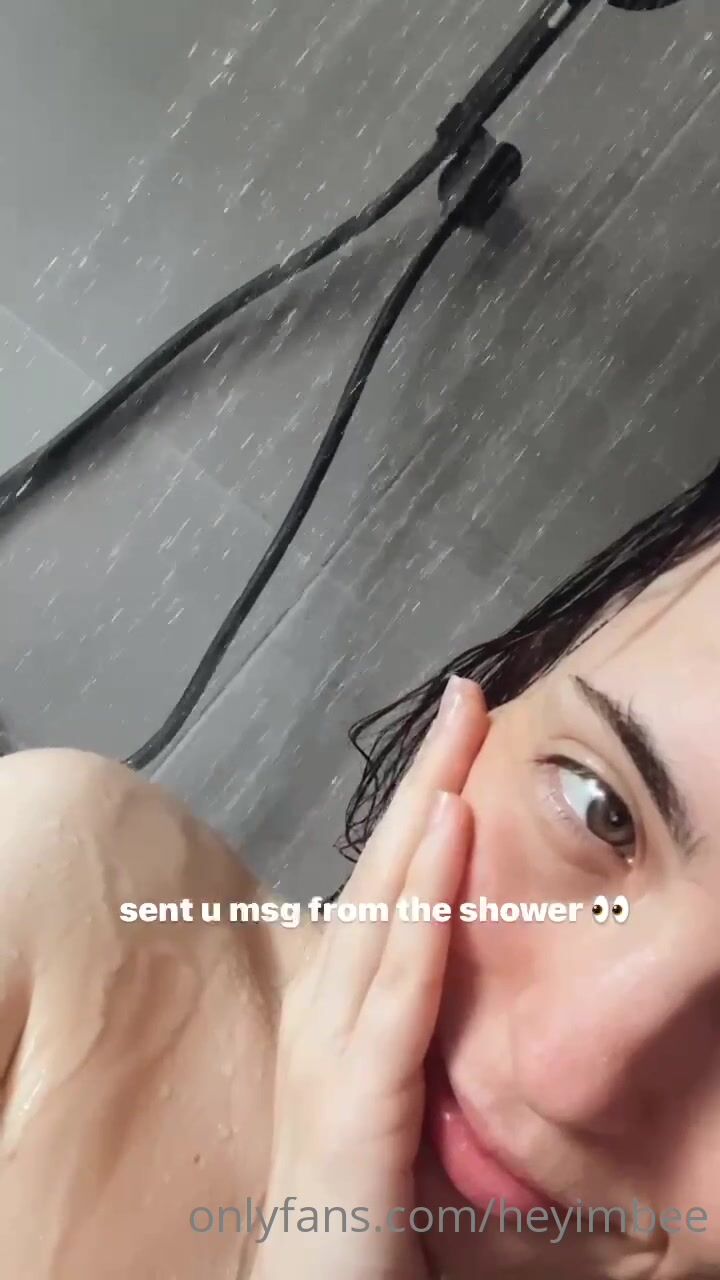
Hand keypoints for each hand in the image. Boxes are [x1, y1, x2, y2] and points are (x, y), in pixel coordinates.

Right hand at [252, 675, 488, 1279]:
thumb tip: (462, 959)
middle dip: (424, 780)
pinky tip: (448, 840)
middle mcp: (326, 1009)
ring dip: (426, 817)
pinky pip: (399, 987)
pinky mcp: (357, 1100)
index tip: (456, 741)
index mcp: (338, 1008)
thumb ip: (416, 1026)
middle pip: (381, 873)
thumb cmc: (356, 1208)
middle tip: (461, 697)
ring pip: (386, 909)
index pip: (384, 888)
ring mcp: (333, 1048)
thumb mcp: (390, 1095)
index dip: (419, 810)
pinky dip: (425, 906)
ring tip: (458, 737)